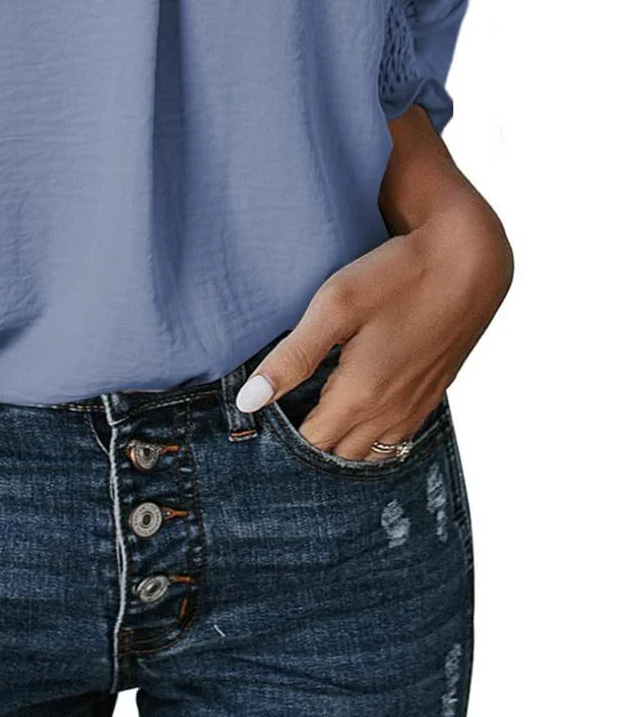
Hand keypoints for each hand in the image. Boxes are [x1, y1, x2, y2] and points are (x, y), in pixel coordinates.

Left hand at [234, 185, 513, 459]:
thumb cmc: (397, 276)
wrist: (470, 261)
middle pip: (339, 455)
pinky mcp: (433, 393)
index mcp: (360, 397)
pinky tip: (357, 404)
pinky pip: (397, 436)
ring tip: (315, 412)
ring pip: (371, 452)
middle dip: (310, 445)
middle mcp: (391, 414)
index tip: (261, 418)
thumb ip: (291, 358)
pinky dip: (371, 433)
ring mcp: (416, 407)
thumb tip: (247, 402)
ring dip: (342, 442)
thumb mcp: (334, 307)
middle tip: (283, 415)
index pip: (310, 445)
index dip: (281, 437)